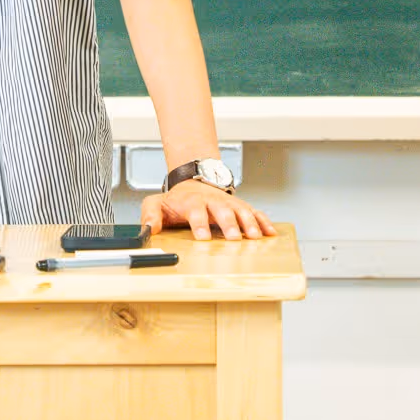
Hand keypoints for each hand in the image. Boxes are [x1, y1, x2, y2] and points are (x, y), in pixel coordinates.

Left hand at [140, 181, 276, 240]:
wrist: (193, 181)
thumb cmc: (176, 200)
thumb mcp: (156, 203)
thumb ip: (150, 215)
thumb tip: (149, 229)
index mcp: (192, 202)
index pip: (196, 211)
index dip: (200, 224)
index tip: (203, 238)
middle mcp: (212, 201)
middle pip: (222, 211)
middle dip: (229, 224)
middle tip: (234, 238)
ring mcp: (228, 203)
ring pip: (241, 210)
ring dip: (249, 223)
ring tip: (255, 237)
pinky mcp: (239, 206)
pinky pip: (254, 212)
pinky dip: (263, 221)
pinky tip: (270, 232)